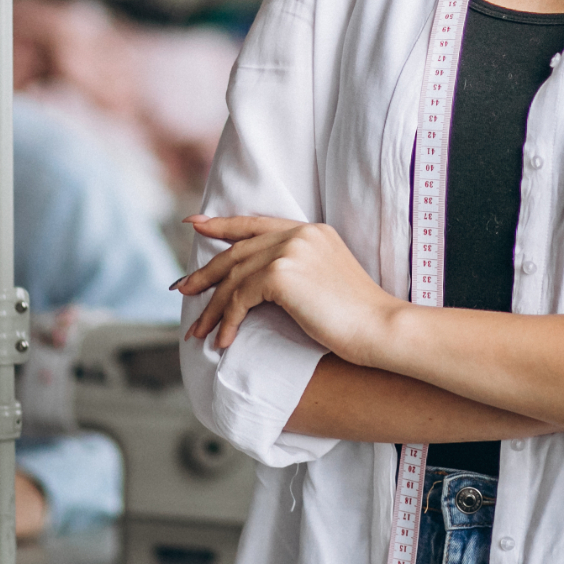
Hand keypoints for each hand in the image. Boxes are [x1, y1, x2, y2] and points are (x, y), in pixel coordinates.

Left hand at [177, 215, 403, 360]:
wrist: (381, 328)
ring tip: (197, 330)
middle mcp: (299, 233)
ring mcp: (290, 250)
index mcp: (311, 230)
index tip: (196, 224)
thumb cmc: (359, 317)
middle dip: (207, 273)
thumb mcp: (327, 280)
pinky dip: (228, 321)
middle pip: (238, 251)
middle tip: (183, 289)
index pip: (256, 223)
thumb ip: (298, 269)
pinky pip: (240, 297)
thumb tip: (260, 284)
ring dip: (213, 308)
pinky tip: (224, 341)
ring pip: (234, 277)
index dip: (223, 224)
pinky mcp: (282, 274)